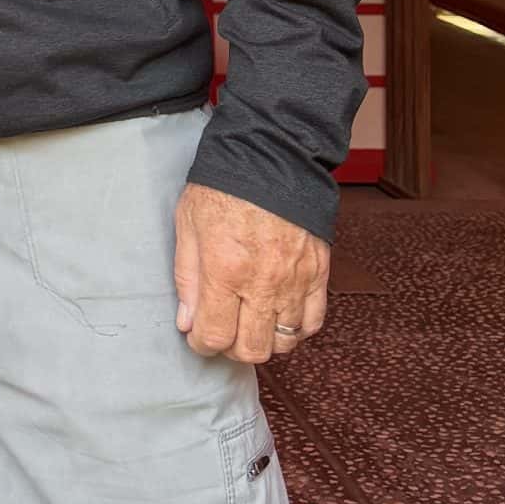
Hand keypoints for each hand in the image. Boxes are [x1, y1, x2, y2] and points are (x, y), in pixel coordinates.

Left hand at [172, 182, 327, 364]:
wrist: (272, 153)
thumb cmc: (225, 183)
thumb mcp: (188, 223)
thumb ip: (186, 278)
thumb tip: (187, 321)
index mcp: (225, 269)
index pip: (215, 336)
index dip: (202, 344)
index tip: (198, 336)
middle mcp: (262, 282)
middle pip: (251, 349)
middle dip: (231, 348)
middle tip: (223, 329)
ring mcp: (295, 280)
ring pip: (284, 342)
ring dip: (264, 340)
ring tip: (250, 320)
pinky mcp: (318, 273)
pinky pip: (312, 322)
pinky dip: (296, 328)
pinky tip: (279, 314)